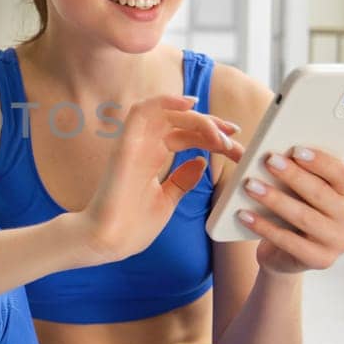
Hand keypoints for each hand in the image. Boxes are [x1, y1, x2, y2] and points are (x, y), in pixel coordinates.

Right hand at [61, 95, 243, 265]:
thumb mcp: (167, 201)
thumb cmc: (131, 226)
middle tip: (234, 133)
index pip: (186, 136)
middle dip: (212, 125)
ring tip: (218, 131)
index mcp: (152, 158)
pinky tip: (189, 104)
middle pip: (181, 122)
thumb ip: (182, 181)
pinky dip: (164, 101)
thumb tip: (199, 163)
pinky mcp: (126, 146)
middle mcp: (144, 147)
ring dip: (195, 116)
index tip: (236, 145)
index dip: (212, 136)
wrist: (108, 243)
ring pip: (166, 112)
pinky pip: (141, 112)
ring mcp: (134, 144)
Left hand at [234, 147, 343, 273]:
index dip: (320, 161)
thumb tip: (269, 153)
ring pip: (304, 217)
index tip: (295, 149)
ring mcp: (337, 242)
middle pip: (321, 193)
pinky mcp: (321, 260)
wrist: (284, 254)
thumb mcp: (295, 190)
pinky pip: (288, 241)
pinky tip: (243, 214)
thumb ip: (292, 172)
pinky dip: (263, 226)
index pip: (342, 174)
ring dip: (274, 199)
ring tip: (250, 186)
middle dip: (293, 176)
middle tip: (268, 161)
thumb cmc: (289, 211)